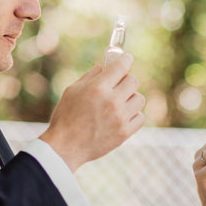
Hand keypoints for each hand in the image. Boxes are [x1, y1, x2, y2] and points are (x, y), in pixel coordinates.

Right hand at [40, 52, 145, 171]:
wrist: (65, 147)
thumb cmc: (66, 117)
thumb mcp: (72, 91)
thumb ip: (90, 76)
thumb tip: (104, 66)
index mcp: (98, 88)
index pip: (121, 66)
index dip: (126, 60)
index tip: (127, 59)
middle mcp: (112, 101)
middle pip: (134, 81)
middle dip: (126, 80)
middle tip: (118, 84)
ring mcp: (120, 118)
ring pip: (139, 98)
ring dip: (131, 97)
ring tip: (120, 102)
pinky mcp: (125, 132)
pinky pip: (140, 117)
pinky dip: (134, 115)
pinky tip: (122, 116)